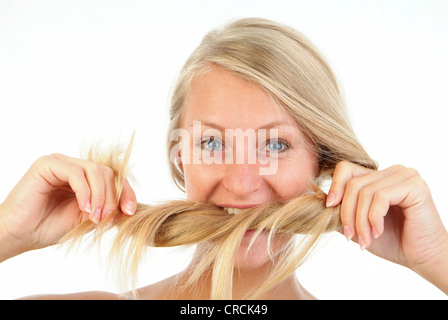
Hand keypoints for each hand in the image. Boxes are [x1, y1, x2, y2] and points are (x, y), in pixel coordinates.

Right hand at [0, 153, 136, 256]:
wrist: (20, 235)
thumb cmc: (49, 227)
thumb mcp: (88, 219)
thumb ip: (108, 210)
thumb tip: (131, 209)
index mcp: (85, 177)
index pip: (113, 177)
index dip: (126, 192)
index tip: (131, 211)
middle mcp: (74, 166)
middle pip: (107, 172)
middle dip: (112, 196)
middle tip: (107, 218)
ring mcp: (61, 163)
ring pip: (95, 170)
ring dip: (100, 196)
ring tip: (95, 217)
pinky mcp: (48, 164)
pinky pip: (76, 173)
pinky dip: (85, 192)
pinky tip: (85, 209)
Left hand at [326, 161, 447, 273]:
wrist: (423, 257)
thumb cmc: (393, 241)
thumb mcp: (358, 224)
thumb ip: (341, 210)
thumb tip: (317, 201)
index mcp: (379, 176)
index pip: (346, 168)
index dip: (334, 186)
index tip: (329, 208)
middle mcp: (392, 171)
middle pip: (353, 183)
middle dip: (347, 213)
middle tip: (350, 236)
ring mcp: (405, 175)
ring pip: (364, 192)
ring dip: (360, 221)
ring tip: (365, 240)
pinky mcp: (414, 185)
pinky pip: (380, 197)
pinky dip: (374, 219)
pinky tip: (378, 233)